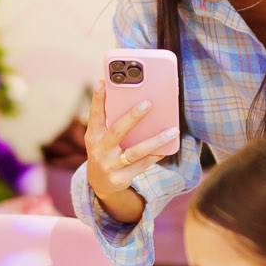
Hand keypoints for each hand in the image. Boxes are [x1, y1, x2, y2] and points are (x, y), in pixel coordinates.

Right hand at [83, 80, 178, 214]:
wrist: (99, 183)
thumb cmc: (105, 150)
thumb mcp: (101, 137)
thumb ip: (111, 121)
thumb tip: (134, 100)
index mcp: (93, 136)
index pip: (95, 115)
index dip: (98, 99)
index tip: (103, 82)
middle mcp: (99, 150)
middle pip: (117, 131)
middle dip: (133, 117)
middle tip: (148, 103)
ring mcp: (109, 165)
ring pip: (135, 152)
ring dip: (155, 140)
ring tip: (172, 131)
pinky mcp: (120, 178)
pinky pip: (142, 165)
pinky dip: (155, 155)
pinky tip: (167, 147)